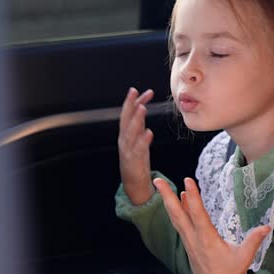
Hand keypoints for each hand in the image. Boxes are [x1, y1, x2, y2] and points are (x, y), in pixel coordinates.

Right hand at [118, 87, 154, 204]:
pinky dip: (142, 141)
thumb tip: (141, 108)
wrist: (133, 183)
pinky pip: (139, 150)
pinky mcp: (135, 162)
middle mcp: (124, 141)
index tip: (136, 90)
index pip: (127, 114)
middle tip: (136, 94)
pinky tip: (148, 133)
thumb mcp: (137, 139)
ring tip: (142, 109)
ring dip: (136, 120)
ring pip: (131, 133)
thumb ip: (138, 125)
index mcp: (125, 135)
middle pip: (126, 120)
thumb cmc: (136, 160)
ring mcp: (129, 151)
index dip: (131, 102)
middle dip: (130, 106)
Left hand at [154, 177, 270, 273]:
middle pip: (177, 214)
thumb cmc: (233, 273)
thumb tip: (267, 226)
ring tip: (164, 186)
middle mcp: (194, 240)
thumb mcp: (245, 257)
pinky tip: (180, 202)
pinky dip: (178, 212)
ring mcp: (189, 243)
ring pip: (176, 219)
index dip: (193, 196)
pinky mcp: (189, 246)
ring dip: (169, 202)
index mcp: (207, 240)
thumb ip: (254, 240)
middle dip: (167, 196)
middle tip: (157, 180)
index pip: (198, 214)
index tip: (188, 180)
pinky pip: (181, 226)